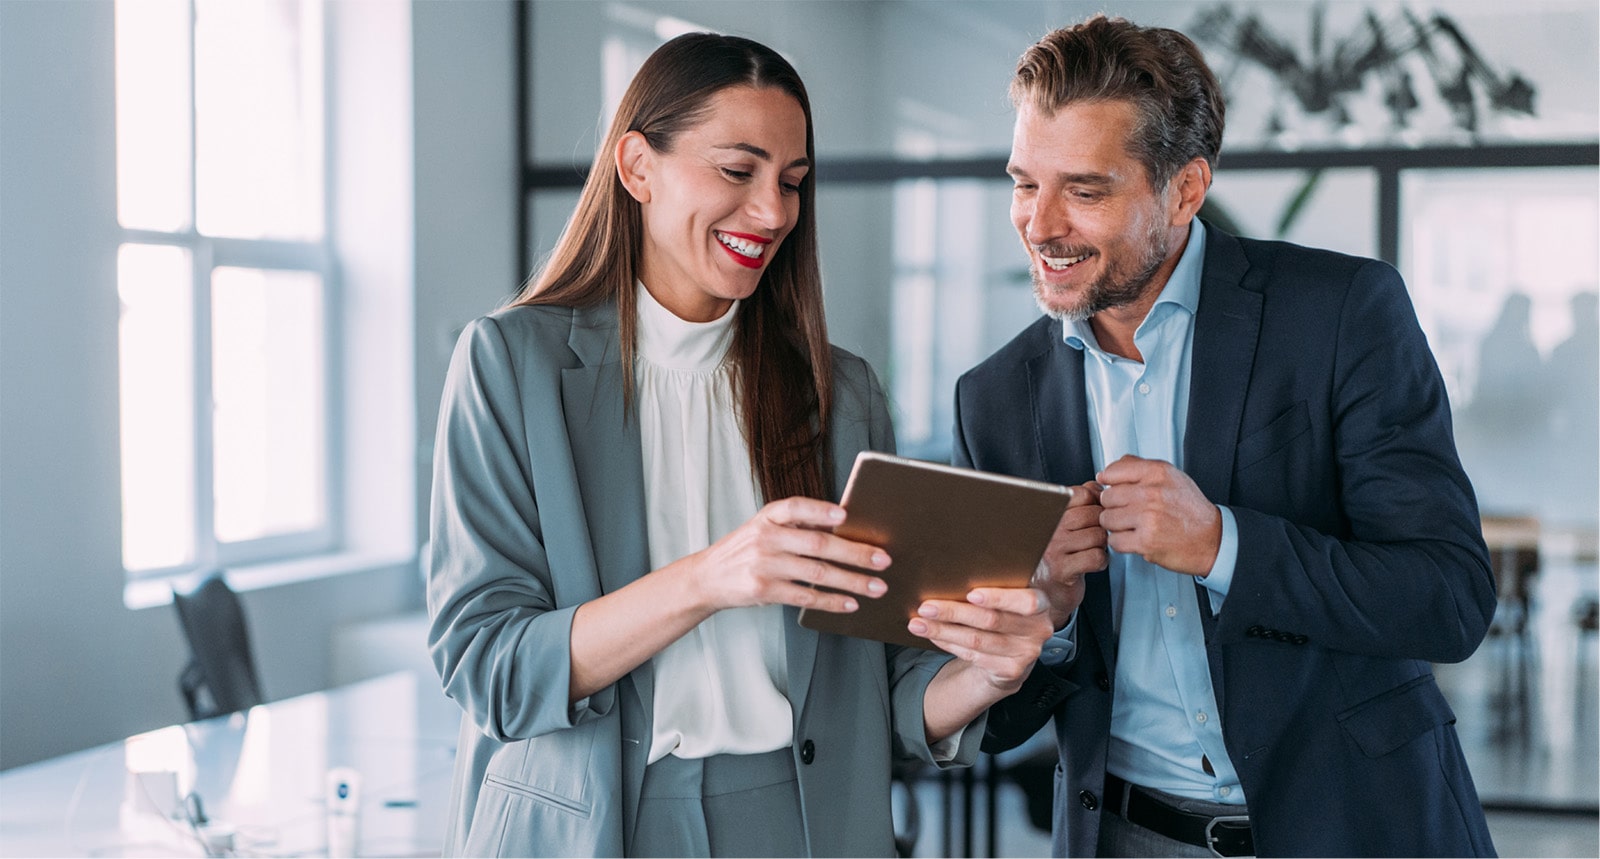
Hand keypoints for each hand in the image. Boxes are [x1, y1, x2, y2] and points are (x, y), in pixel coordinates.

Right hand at [685, 497, 889, 613]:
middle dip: (854, 552)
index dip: (820, 510)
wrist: (707, 578)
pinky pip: (805, 596)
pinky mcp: (764, 591)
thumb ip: (796, 525)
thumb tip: (843, 526)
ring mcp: (764, 565)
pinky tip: (849, 603)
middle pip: (817, 544)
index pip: (795, 508)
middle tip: (883, 559)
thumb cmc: (745, 550)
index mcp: (767, 517)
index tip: (846, 515)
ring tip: (876, 586)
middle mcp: (765, 538)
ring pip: (817, 573)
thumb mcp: (763, 528)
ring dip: (852, 581)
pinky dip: (830, 601)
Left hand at [909, 587, 1053, 694]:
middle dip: (954, 613)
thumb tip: (954, 571)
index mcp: (1042, 604)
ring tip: (918, 623)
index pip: (1026, 602)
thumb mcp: (1011, 595)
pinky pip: (973, 656)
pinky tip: (932, 635)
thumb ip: (998, 583)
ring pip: (977, 641)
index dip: (999, 598)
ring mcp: (1026, 654)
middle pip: (991, 621)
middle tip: (926, 606)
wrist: (1015, 651)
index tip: (970, 594)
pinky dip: (948, 644)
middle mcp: (1038, 630)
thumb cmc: (1007, 611)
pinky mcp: (1011, 672)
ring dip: (944, 631)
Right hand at [1033, 481, 1108, 627]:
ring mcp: (1053, 549)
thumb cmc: (1054, 556)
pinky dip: (1101, 561)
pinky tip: (1091, 562)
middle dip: (1100, 525)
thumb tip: (1097, 486)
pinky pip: (1096, 557)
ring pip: (1097, 536)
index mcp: (1045, 512)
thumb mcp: (1062, 524)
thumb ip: (1077, 501)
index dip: (1094, 501)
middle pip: (1092, 514)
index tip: (1094, 510)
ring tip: (1091, 549)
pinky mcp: (1062, 571)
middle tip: (1094, 534)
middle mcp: (1046, 528)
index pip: (1079, 493)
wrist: (1040, 593)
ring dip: (1101, 544)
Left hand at [1096, 455, 1220, 574]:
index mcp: (1157, 472)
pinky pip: (1114, 540)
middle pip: (1107, 498)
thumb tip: (1107, 471)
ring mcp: (1148, 517)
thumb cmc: (1190, 509)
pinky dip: (1121, 542)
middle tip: (1128, 511)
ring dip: (1116, 526)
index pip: (1112, 472)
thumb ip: (1139, 467)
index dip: (1109, 483)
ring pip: (1107, 519)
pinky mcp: (1146, 541)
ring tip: (1133, 525)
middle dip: (1113, 506)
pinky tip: (1135, 538)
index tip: (1112, 489)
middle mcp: (1152, 493)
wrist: (1212, 538)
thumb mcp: (1171, 476)